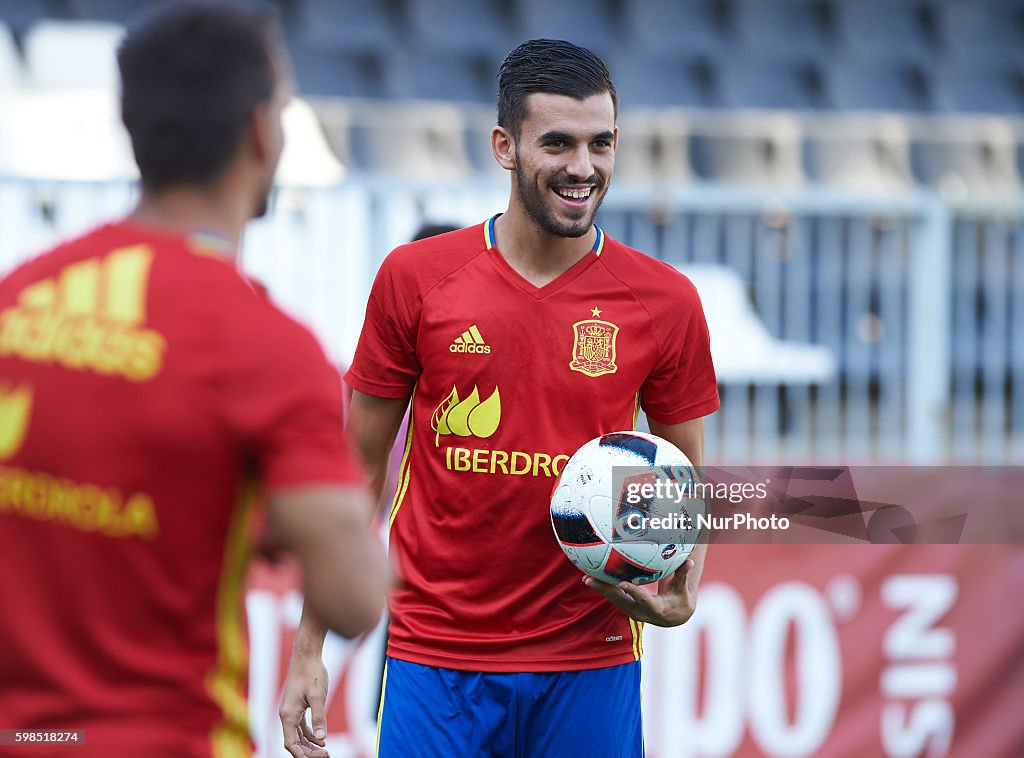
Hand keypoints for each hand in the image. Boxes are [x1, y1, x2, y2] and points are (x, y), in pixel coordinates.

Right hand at [279, 651, 330, 757]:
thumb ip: (319, 717)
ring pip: (298, 735)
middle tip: (327, 755)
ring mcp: (291, 711)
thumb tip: (322, 738)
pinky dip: (310, 734)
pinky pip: (301, 726)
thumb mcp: (318, 696)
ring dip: (310, 744)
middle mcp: (286, 715)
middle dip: (308, 752)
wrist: (306, 655)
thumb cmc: (311, 673)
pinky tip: (321, 739)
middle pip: (294, 742)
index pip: (291, 743)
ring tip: (325, 751)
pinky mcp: (296, 706)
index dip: (302, 755)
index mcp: (288, 715)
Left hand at [582, 557, 697, 626]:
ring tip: (586, 577)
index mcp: (656, 608)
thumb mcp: (682, 589)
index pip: (643, 599)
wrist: (674, 617)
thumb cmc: (680, 599)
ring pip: (614, 599)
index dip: (633, 592)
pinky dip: (603, 588)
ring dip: (600, 589)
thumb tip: (689, 561)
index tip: (622, 583)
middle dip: (606, 590)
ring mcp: (632, 610)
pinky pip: (613, 597)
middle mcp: (640, 612)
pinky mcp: (626, 607)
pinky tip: (591, 578)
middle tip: (591, 579)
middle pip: (621, 600)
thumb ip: (683, 576)